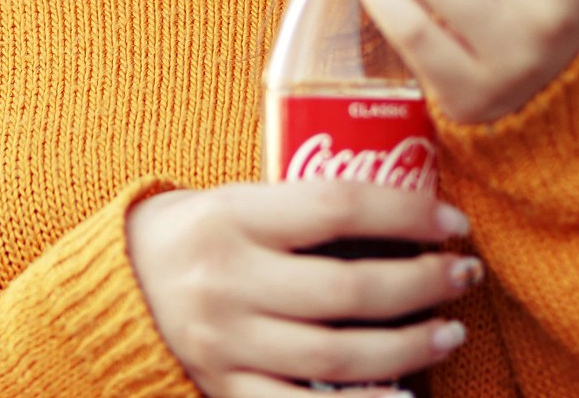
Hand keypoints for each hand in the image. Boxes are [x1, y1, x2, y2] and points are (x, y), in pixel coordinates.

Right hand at [125, 179, 479, 395]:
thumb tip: (404, 206)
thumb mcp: (231, 200)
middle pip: (349, 288)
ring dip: (410, 345)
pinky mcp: (226, 388)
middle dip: (423, 283)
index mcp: (230, 216)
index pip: (337, 206)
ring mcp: (226, 342)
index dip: (408, 213)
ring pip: (338, 354)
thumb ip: (299, 206)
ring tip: (449, 332)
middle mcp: (227, 281)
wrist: (116, 288)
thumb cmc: (193, 234)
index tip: (453, 221)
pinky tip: (404, 396)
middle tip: (463, 275)